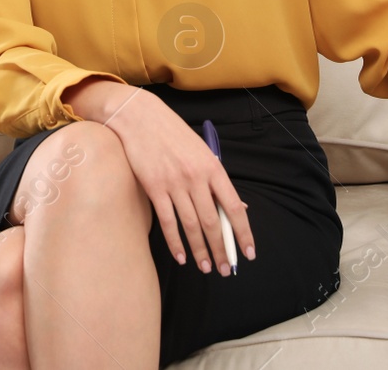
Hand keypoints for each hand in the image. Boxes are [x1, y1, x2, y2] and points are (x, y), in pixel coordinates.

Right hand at [69, 81, 255, 275]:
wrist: (140, 117)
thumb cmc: (173, 134)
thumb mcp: (202, 152)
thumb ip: (217, 181)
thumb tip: (238, 207)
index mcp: (213, 168)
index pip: (233, 207)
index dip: (242, 233)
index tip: (247, 253)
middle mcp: (195, 177)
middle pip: (212, 222)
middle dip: (221, 250)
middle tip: (226, 269)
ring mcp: (174, 183)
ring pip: (191, 226)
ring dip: (200, 250)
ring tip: (206, 268)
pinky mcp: (154, 188)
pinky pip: (167, 222)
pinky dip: (175, 242)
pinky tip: (182, 256)